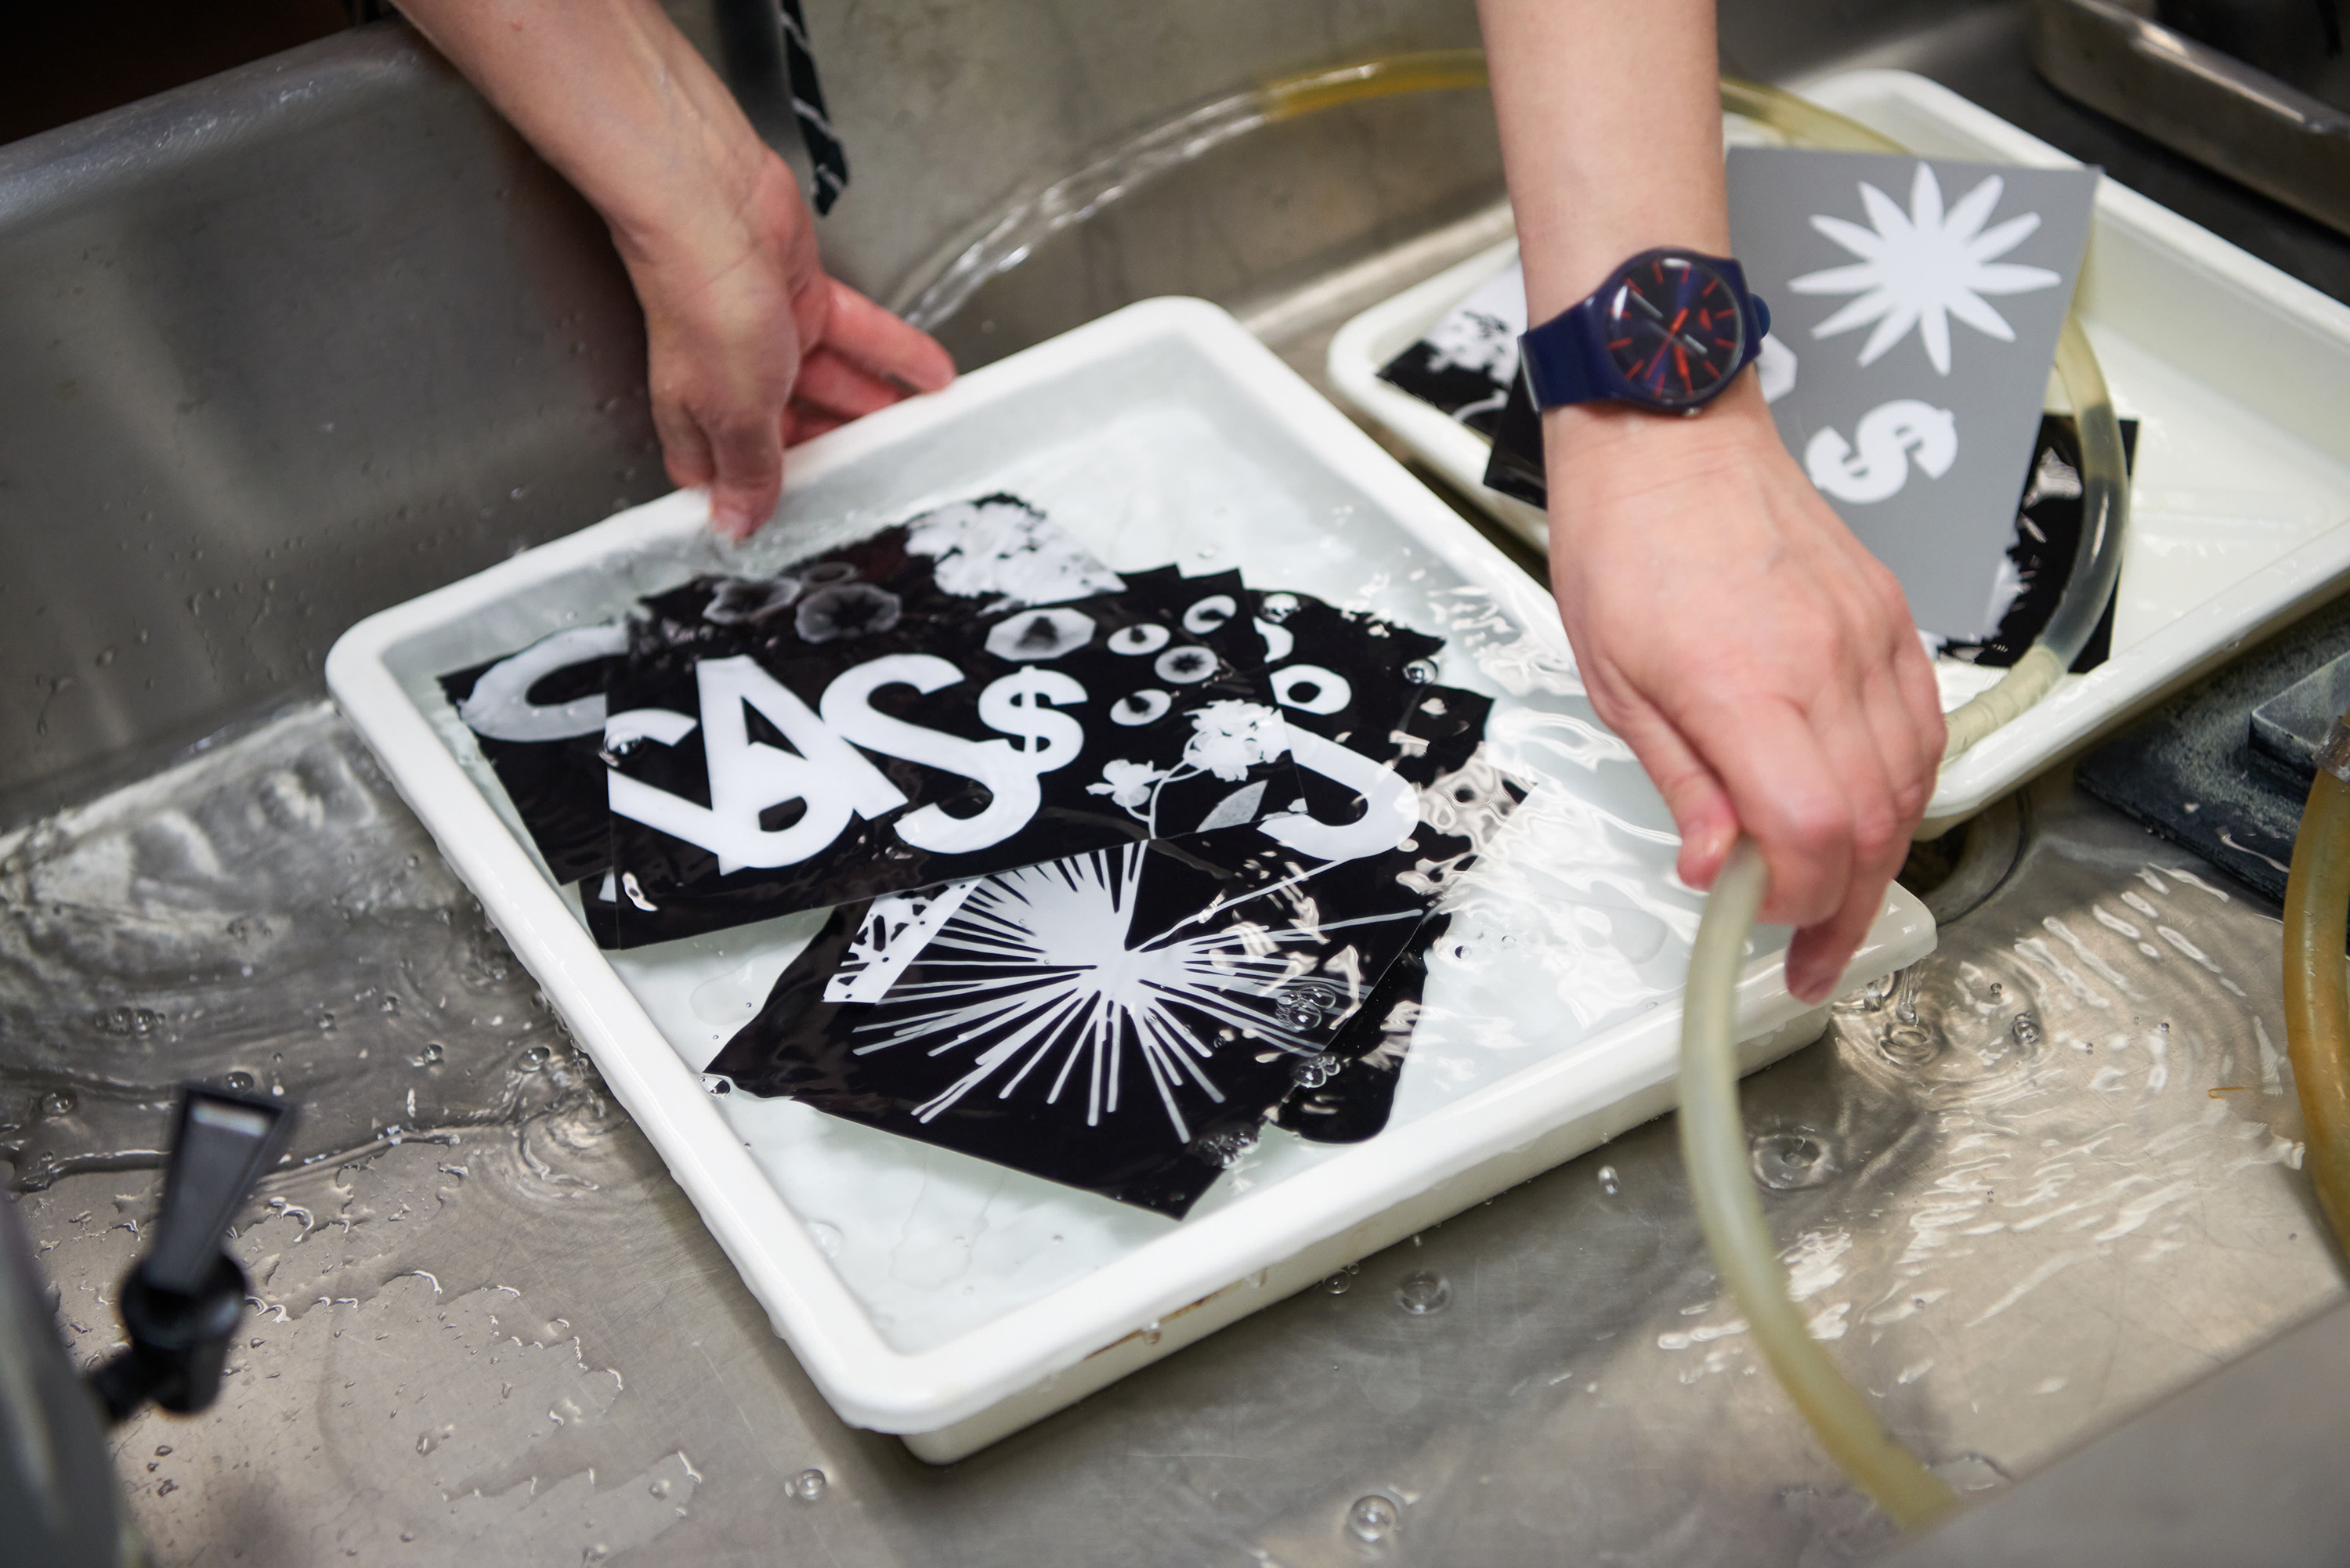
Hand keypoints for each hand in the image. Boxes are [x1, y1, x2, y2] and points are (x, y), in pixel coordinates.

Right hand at [615, 152, 954, 539]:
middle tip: (883, 475)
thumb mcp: (736, 414)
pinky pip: (860, 337)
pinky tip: (933, 378)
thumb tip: (737, 526)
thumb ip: (749, 471)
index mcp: (701, 418)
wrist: (713, 209)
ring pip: (832, 384)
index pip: (732, 473)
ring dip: (875, 408)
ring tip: (920, 431)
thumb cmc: (706, 306)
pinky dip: (898, 358)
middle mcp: (732, 380)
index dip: (764, 496)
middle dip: (836, 452)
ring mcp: (770, 337)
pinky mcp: (804, 296)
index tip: (808, 517)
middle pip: (792, 431)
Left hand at [1544, 378, 1944, 1001]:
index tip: (1764, 928)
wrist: (1668, 436)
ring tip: (1837, 900)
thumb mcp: (1616, 685)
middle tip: (1813, 955)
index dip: (1797, 902)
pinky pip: (1923, 726)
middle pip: (1872, 824)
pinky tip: (1869, 815)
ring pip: (1911, 783)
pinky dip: (1903, 787)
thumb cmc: (1626, 542)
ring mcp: (1868, 637)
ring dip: (1880, 857)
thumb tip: (1713, 867)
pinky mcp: (1890, 619)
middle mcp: (1824, 663)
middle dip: (1845, 908)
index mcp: (1744, 685)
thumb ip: (1681, 783)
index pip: (1808, 834)